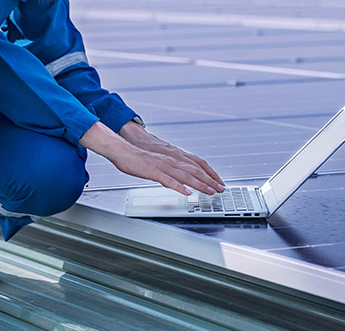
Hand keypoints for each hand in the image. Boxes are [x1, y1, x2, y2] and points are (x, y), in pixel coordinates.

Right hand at [80, 122, 224, 195]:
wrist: (124, 150)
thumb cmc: (139, 156)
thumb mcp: (160, 161)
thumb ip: (172, 169)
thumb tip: (181, 178)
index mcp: (174, 156)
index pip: (198, 164)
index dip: (210, 173)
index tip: (219, 181)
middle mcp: (172, 159)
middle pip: (195, 170)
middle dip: (210, 180)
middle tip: (221, 189)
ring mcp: (163, 165)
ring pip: (185, 175)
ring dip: (199, 184)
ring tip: (210, 191)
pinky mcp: (153, 172)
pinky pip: (168, 180)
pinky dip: (178, 186)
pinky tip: (186, 192)